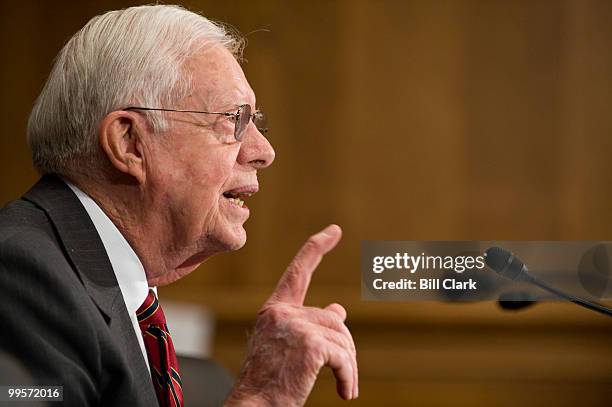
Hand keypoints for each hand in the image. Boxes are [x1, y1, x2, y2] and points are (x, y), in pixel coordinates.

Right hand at [225, 224, 357, 405]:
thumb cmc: (269, 382)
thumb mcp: (287, 348)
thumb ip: (311, 326)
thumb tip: (340, 308)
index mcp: (274, 310)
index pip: (298, 271)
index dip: (317, 248)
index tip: (334, 231)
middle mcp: (282, 313)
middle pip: (334, 319)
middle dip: (345, 348)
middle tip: (346, 375)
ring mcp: (295, 326)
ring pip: (342, 338)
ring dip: (348, 366)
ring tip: (345, 387)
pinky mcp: (310, 344)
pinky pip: (343, 357)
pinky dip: (349, 377)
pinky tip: (346, 392)